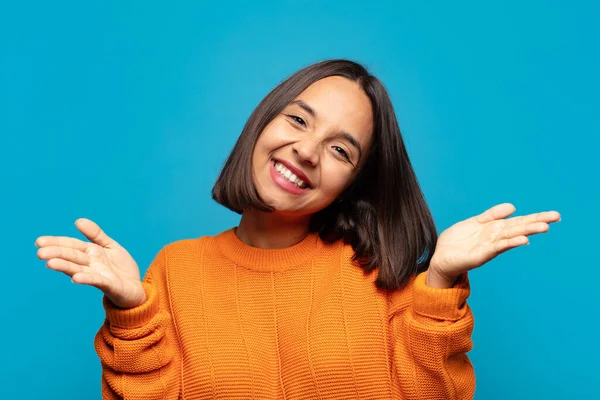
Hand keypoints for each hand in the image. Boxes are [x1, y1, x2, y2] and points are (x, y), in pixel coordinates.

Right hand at [36, 218, 145, 308]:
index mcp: (91, 253)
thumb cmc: (121, 268)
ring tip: (50, 263)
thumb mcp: (109, 246)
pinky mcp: (109, 285)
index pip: (71, 245)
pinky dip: (86, 279)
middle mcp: (91, 264)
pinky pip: (97, 281)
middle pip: (72, 257)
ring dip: (65, 266)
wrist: (136, 288)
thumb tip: (78, 221)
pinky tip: (75, 278)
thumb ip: (96, 234)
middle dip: (56, 254)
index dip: (56, 242)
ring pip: (79, 269)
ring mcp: (98, 275)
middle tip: (39, 252)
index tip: (39, 241)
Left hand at [427, 203, 560, 287]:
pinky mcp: (479, 256)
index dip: (535, 217)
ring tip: (544, 227)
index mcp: (494, 230)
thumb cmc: (457, 242)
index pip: (518, 221)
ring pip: (511, 237)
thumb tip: (512, 207)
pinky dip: (509, 243)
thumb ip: (491, 215)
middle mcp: (495, 239)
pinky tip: (522, 240)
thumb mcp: (474, 223)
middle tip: (556, 217)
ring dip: (527, 232)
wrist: (440, 258)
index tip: (554, 215)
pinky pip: (496, 248)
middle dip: (536, 223)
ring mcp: (489, 248)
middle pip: (518, 228)